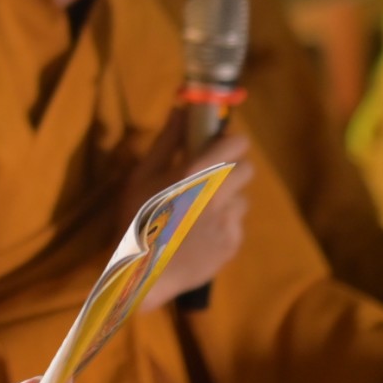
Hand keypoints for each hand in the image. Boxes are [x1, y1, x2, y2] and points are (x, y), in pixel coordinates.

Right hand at [145, 134, 252, 303]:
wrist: (141, 272)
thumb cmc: (136, 219)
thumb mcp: (142, 175)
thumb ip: (168, 142)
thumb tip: (182, 110)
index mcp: (197, 174)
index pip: (238, 145)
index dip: (232, 142)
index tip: (219, 145)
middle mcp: (219, 196)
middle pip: (247, 170)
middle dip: (232, 169)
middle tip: (211, 178)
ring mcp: (229, 223)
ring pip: (241, 200)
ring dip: (227, 200)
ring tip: (201, 212)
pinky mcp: (232, 245)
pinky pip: (236, 226)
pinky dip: (223, 226)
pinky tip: (200, 234)